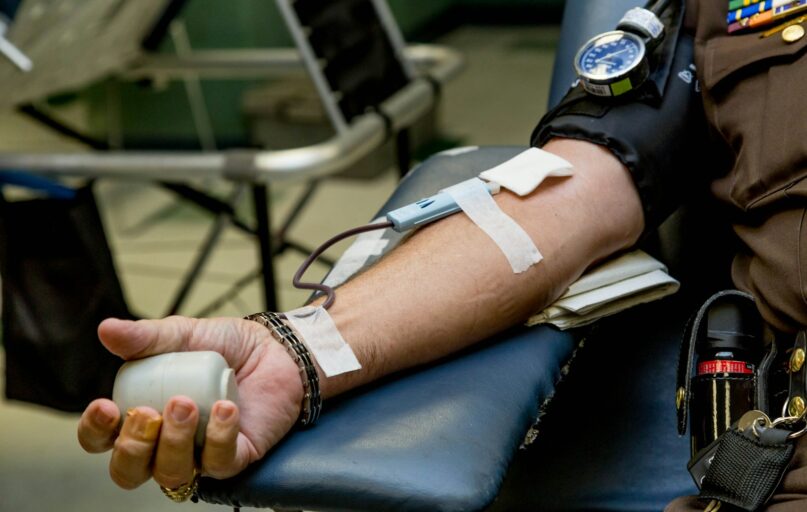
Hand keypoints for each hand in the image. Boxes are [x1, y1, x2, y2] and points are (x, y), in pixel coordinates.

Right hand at [77, 316, 303, 489]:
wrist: (275, 348)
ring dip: (174, 443)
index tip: (105, 407)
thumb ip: (145, 336)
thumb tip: (107, 329)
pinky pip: (218, 463)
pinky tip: (225, 408)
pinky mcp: (236, 457)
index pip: (103, 439)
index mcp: (142, 414)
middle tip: (148, 413)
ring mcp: (200, 454)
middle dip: (132, 447)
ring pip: (171, 475)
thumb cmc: (225, 345)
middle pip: (129, 471)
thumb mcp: (182, 334)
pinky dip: (219, 437)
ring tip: (187, 404)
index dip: (95, 431)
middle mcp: (166, 442)